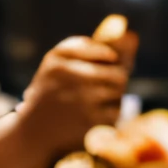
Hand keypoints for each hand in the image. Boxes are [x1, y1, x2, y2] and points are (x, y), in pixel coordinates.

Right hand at [1, 25, 132, 167]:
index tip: (105, 66)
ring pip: (119, 91)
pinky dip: (110, 114)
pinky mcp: (92, 121)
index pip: (107, 52)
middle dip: (114, 80)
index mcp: (59, 59)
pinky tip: (91, 117)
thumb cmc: (54, 93)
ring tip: (90, 102)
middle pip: (119, 73)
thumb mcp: (62, 64)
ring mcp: (82, 99)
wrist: (34, 132)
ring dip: (112, 97)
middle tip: (96, 88)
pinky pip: (117, 111)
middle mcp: (69, 75)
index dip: (111, 61)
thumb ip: (96, 48)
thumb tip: (133, 35)